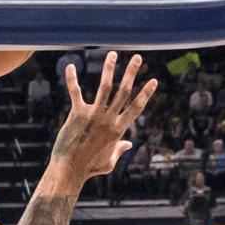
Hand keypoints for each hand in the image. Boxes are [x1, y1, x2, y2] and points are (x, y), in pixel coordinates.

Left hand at [52, 53, 157, 182]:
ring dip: (109, 68)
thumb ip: (119, 151)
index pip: (136, 108)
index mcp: (118, 130)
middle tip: (137, 57)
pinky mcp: (77, 115)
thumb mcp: (109, 162)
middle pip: (124, 92)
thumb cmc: (89, 169)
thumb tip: (128, 144)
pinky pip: (75, 92)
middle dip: (132, 73)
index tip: (154, 80)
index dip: (146, 94)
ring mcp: (93, 116)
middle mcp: (108, 120)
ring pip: (105, 87)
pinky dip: (72, 79)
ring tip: (113, 53)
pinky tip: (70, 66)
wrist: (70, 171)